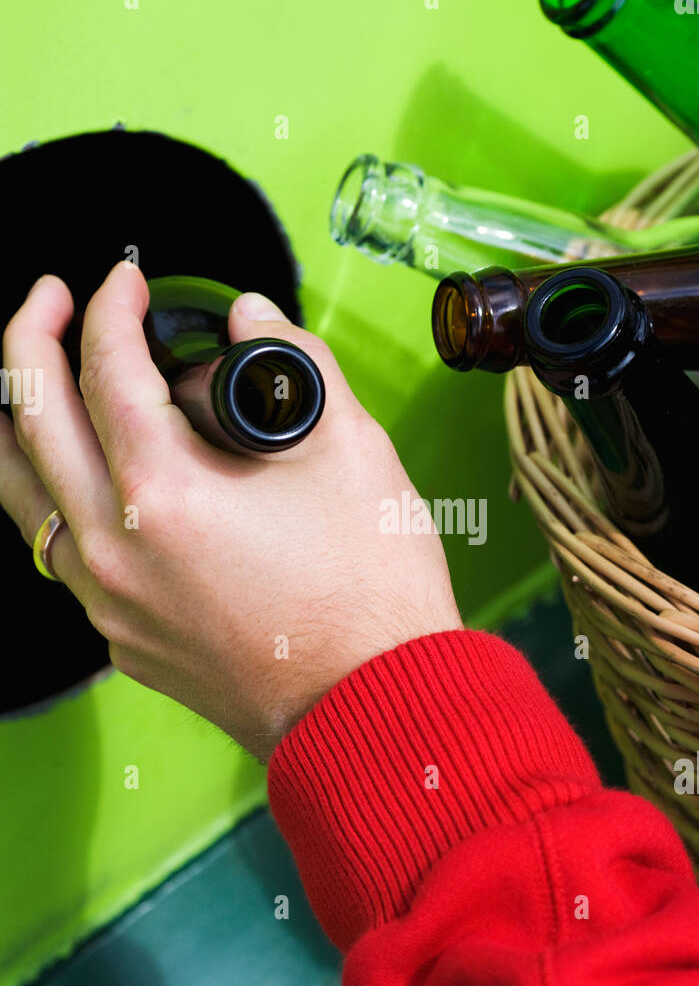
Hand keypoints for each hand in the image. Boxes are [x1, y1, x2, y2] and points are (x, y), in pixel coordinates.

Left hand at [0, 264, 461, 761]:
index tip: (126, 279)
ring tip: (37, 385)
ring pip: (24, 495)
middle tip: (52, 299)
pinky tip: (91, 480)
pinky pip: (63, 553)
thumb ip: (296, 360)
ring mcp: (110, 604)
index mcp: (162, 495)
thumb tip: (254, 317)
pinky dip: (60, 496)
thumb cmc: (370, 594)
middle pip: (32, 420)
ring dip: (22, 424)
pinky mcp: (125, 640)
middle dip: (33, 339)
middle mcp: (113, 551)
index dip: (112, 305)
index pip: (107, 368)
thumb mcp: (351, 451)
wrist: (376, 705)